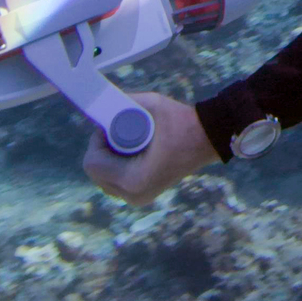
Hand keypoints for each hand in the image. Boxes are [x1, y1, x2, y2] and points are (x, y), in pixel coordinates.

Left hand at [81, 93, 221, 205]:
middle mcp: (132, 194)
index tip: (111, 126)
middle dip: (102, 149)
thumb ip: (124, 101)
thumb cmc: (182, 123)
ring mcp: (137, 198)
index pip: (93, 163)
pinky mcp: (141, 196)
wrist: (209, 139)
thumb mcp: (153, 104)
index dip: (97, 141)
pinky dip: (116, 166)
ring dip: (108, 158)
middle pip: (96, 173)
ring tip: (126, 141)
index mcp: (133, 179)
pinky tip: (131, 151)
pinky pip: (115, 182)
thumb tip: (104, 103)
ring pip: (103, 178)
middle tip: (118, 131)